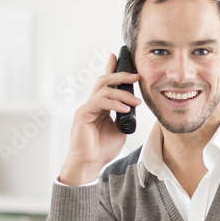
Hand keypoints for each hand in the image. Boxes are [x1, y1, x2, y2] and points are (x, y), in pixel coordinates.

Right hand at [58, 55, 141, 185]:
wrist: (90, 164)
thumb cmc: (102, 149)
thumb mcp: (120, 130)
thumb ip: (124, 116)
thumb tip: (132, 107)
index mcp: (101, 106)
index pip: (106, 84)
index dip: (111, 68)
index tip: (118, 56)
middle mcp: (92, 104)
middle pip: (105, 80)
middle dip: (121, 75)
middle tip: (136, 75)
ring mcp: (86, 108)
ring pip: (103, 89)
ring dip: (122, 93)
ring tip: (135, 102)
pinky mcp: (83, 114)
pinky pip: (99, 102)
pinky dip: (114, 103)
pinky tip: (124, 109)